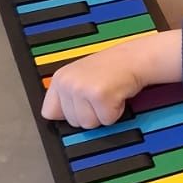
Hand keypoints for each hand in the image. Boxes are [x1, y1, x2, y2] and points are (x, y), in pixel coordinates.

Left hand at [40, 30, 181, 128]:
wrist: (133, 58)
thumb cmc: (111, 69)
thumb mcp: (80, 77)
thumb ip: (67, 95)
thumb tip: (59, 117)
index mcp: (60, 79)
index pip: (49, 112)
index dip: (68, 114)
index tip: (80, 106)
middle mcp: (68, 83)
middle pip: (73, 122)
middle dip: (90, 114)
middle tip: (99, 96)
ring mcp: (82, 89)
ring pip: (89, 124)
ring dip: (103, 114)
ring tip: (108, 95)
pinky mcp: (99, 95)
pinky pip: (106, 120)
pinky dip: (115, 112)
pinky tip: (117, 95)